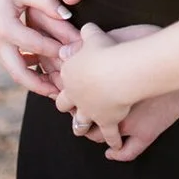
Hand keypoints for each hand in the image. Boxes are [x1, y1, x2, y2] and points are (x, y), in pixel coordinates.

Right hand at [0, 0, 75, 97]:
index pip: (36, 45)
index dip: (57, 51)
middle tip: (63, 93)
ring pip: (16, 72)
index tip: (75, 56)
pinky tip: (44, 69)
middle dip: (42, 85)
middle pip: (20, 73)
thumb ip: (47, 2)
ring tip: (57, 88)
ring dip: (35, 81)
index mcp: (6, 28)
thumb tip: (67, 15)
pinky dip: (28, 69)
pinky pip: (13, 64)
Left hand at [57, 23, 129, 149]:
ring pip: (80, 124)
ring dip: (82, 126)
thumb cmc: (105, 50)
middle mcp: (75, 96)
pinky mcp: (106, 122)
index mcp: (69, 75)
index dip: (64, 80)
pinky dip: (113, 141)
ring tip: (85, 129)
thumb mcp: (93, 36)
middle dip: (67, 106)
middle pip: (64, 105)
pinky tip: (116, 145)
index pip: (60, 80)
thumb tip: (79, 33)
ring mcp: (89, 112)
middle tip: (73, 105)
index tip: (65, 80)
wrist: (117, 71)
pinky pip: (109, 135)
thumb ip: (84, 35)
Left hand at [76, 24, 178, 159]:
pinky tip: (112, 152)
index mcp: (91, 83)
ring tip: (92, 129)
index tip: (71, 89)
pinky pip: (126, 150)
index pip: (70, 93)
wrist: (170, 59)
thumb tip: (67, 48)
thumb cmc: (145, 43)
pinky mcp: (142, 132)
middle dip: (77, 114)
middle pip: (79, 116)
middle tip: (78, 110)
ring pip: (97, 135)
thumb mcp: (113, 35)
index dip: (69, 92)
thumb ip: (89, 42)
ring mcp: (120, 123)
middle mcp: (102, 107)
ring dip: (93, 132)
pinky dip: (117, 153)